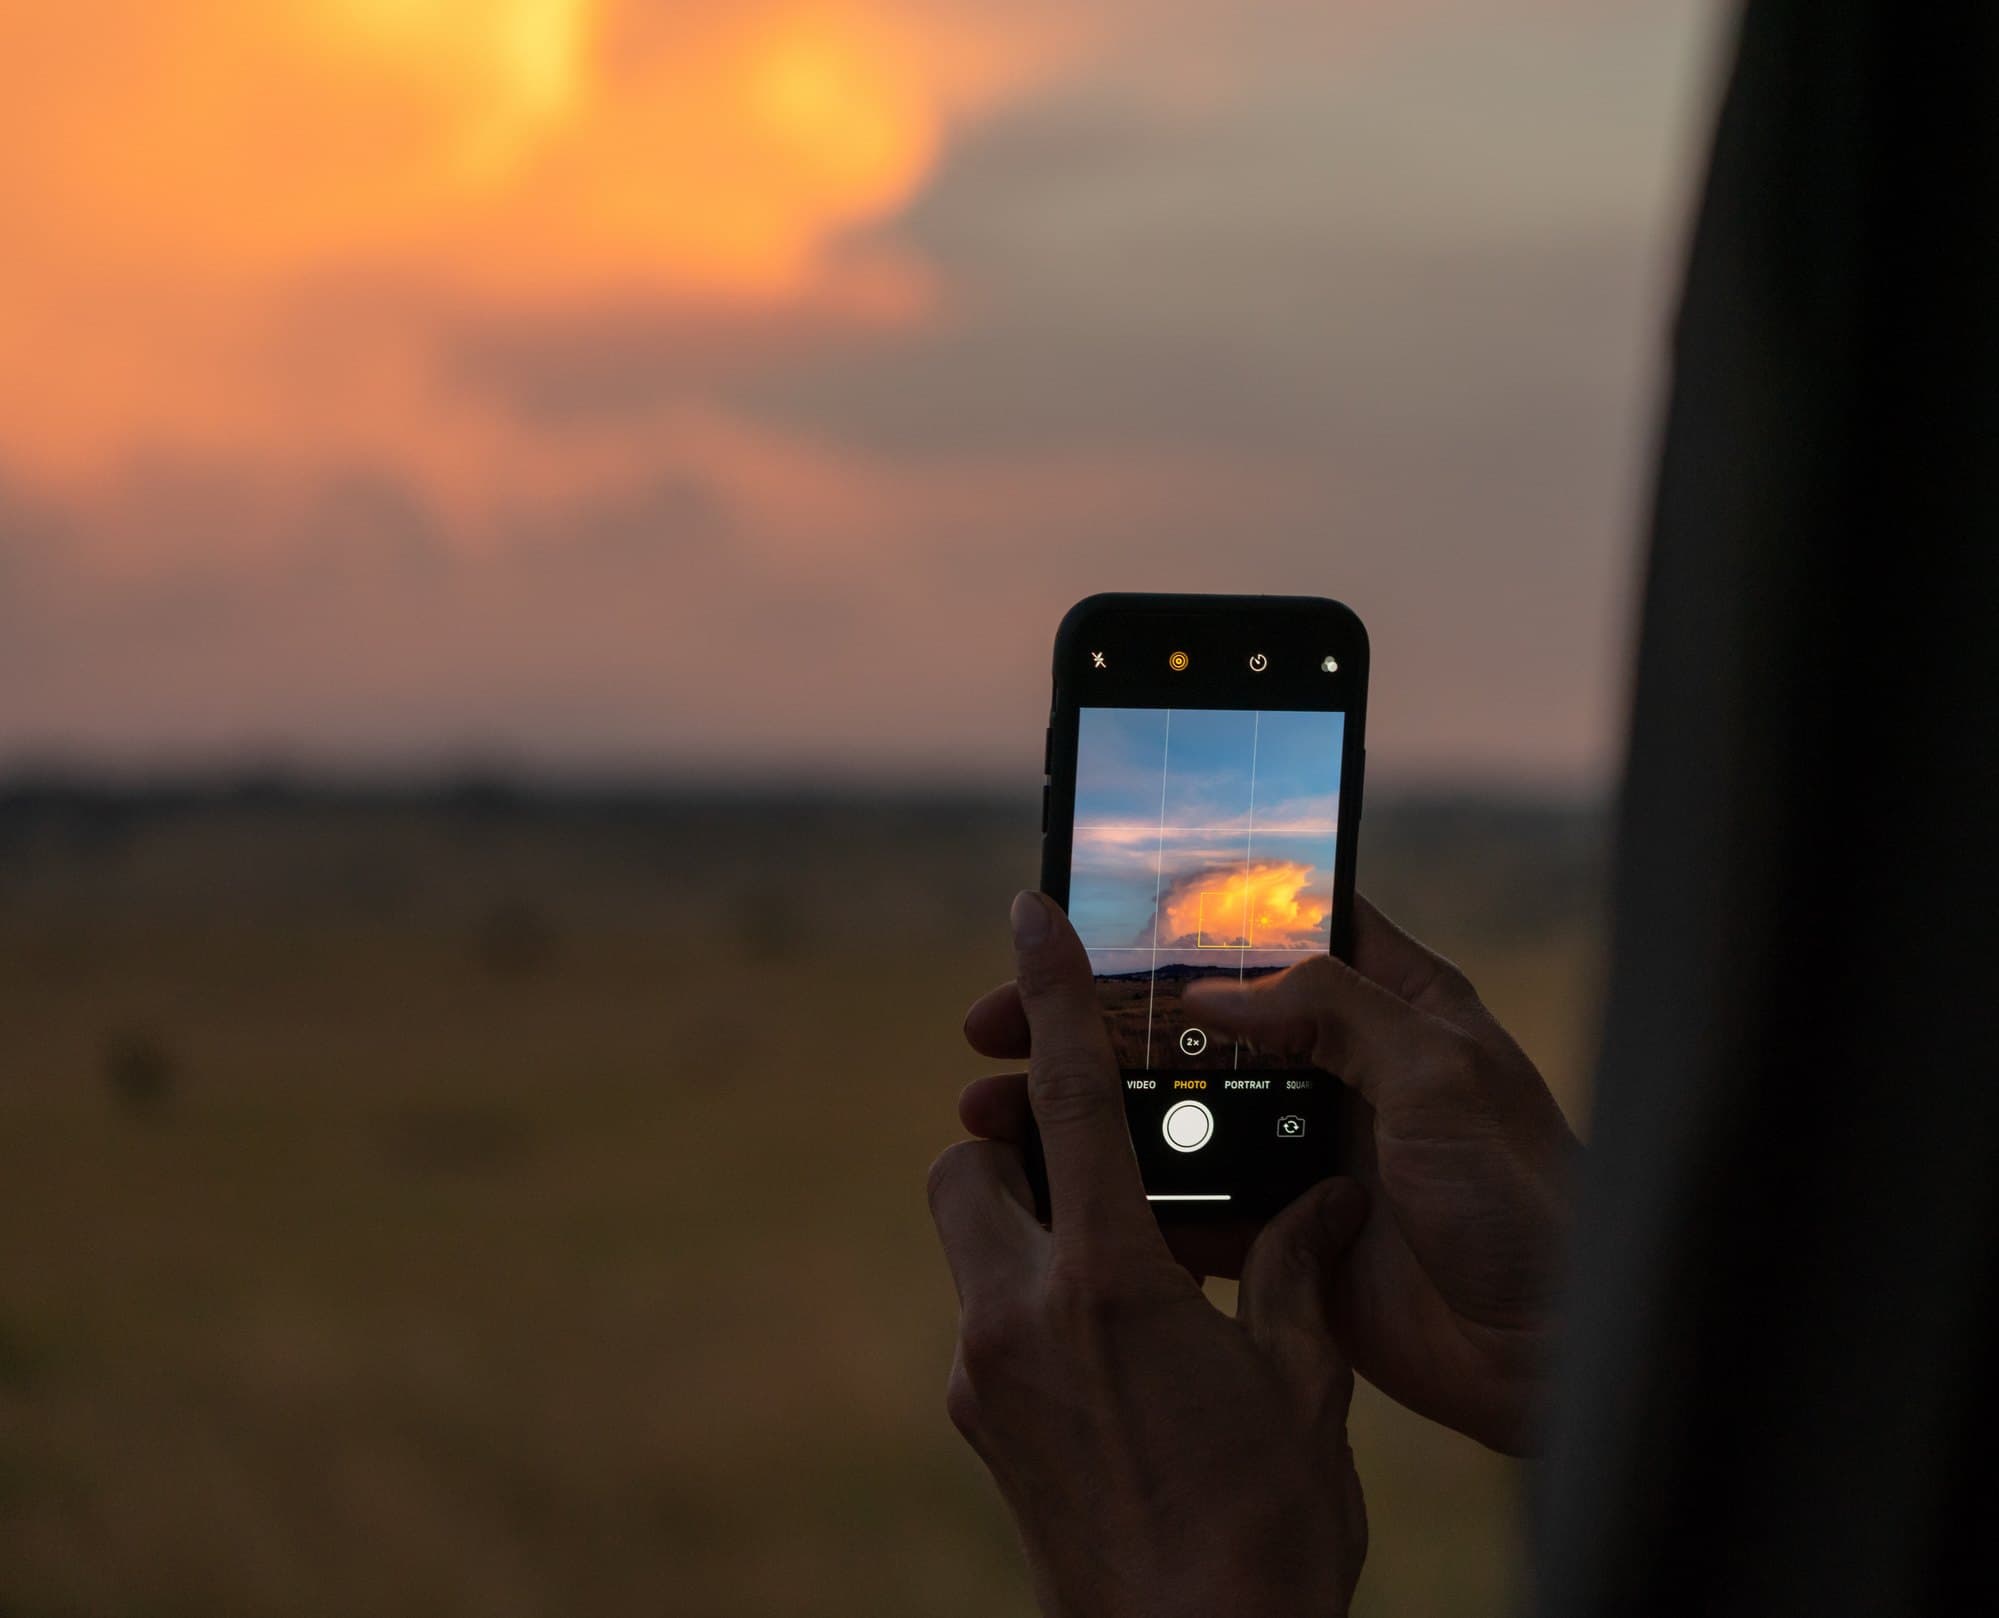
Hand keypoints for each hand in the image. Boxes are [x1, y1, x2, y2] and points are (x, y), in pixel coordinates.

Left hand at [929, 892, 1369, 1617]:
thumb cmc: (1268, 1534)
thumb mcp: (1304, 1389)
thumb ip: (1297, 1278)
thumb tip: (1319, 1206)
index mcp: (1108, 1285)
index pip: (1062, 1099)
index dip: (1048, 993)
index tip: (1028, 913)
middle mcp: (1019, 1319)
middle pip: (965, 1165)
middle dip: (1009, 1138)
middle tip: (1094, 1159)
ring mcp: (985, 1380)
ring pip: (968, 1244)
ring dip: (1020, 1222)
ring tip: (1119, 1263)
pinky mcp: (982, 1429)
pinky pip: (988, 1321)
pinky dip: (1031, 1300)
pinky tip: (1115, 1352)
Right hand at [960, 896, 1577, 1455]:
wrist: (1558, 1346)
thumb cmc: (1528, 1193)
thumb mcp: (1437, 1071)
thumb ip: (1331, 1008)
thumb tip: (1209, 988)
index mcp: (1387, 1005)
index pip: (1262, 937)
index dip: (1169, 929)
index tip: (1078, 927)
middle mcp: (1336, 1070)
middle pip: (1190, 1027)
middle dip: (1092, 1023)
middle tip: (998, 1023)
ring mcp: (1304, 1152)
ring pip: (1174, 1114)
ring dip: (1089, 1110)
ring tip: (995, 1109)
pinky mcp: (1283, 1236)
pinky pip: (1188, 1206)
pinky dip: (1122, 1196)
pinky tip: (1052, 1188)